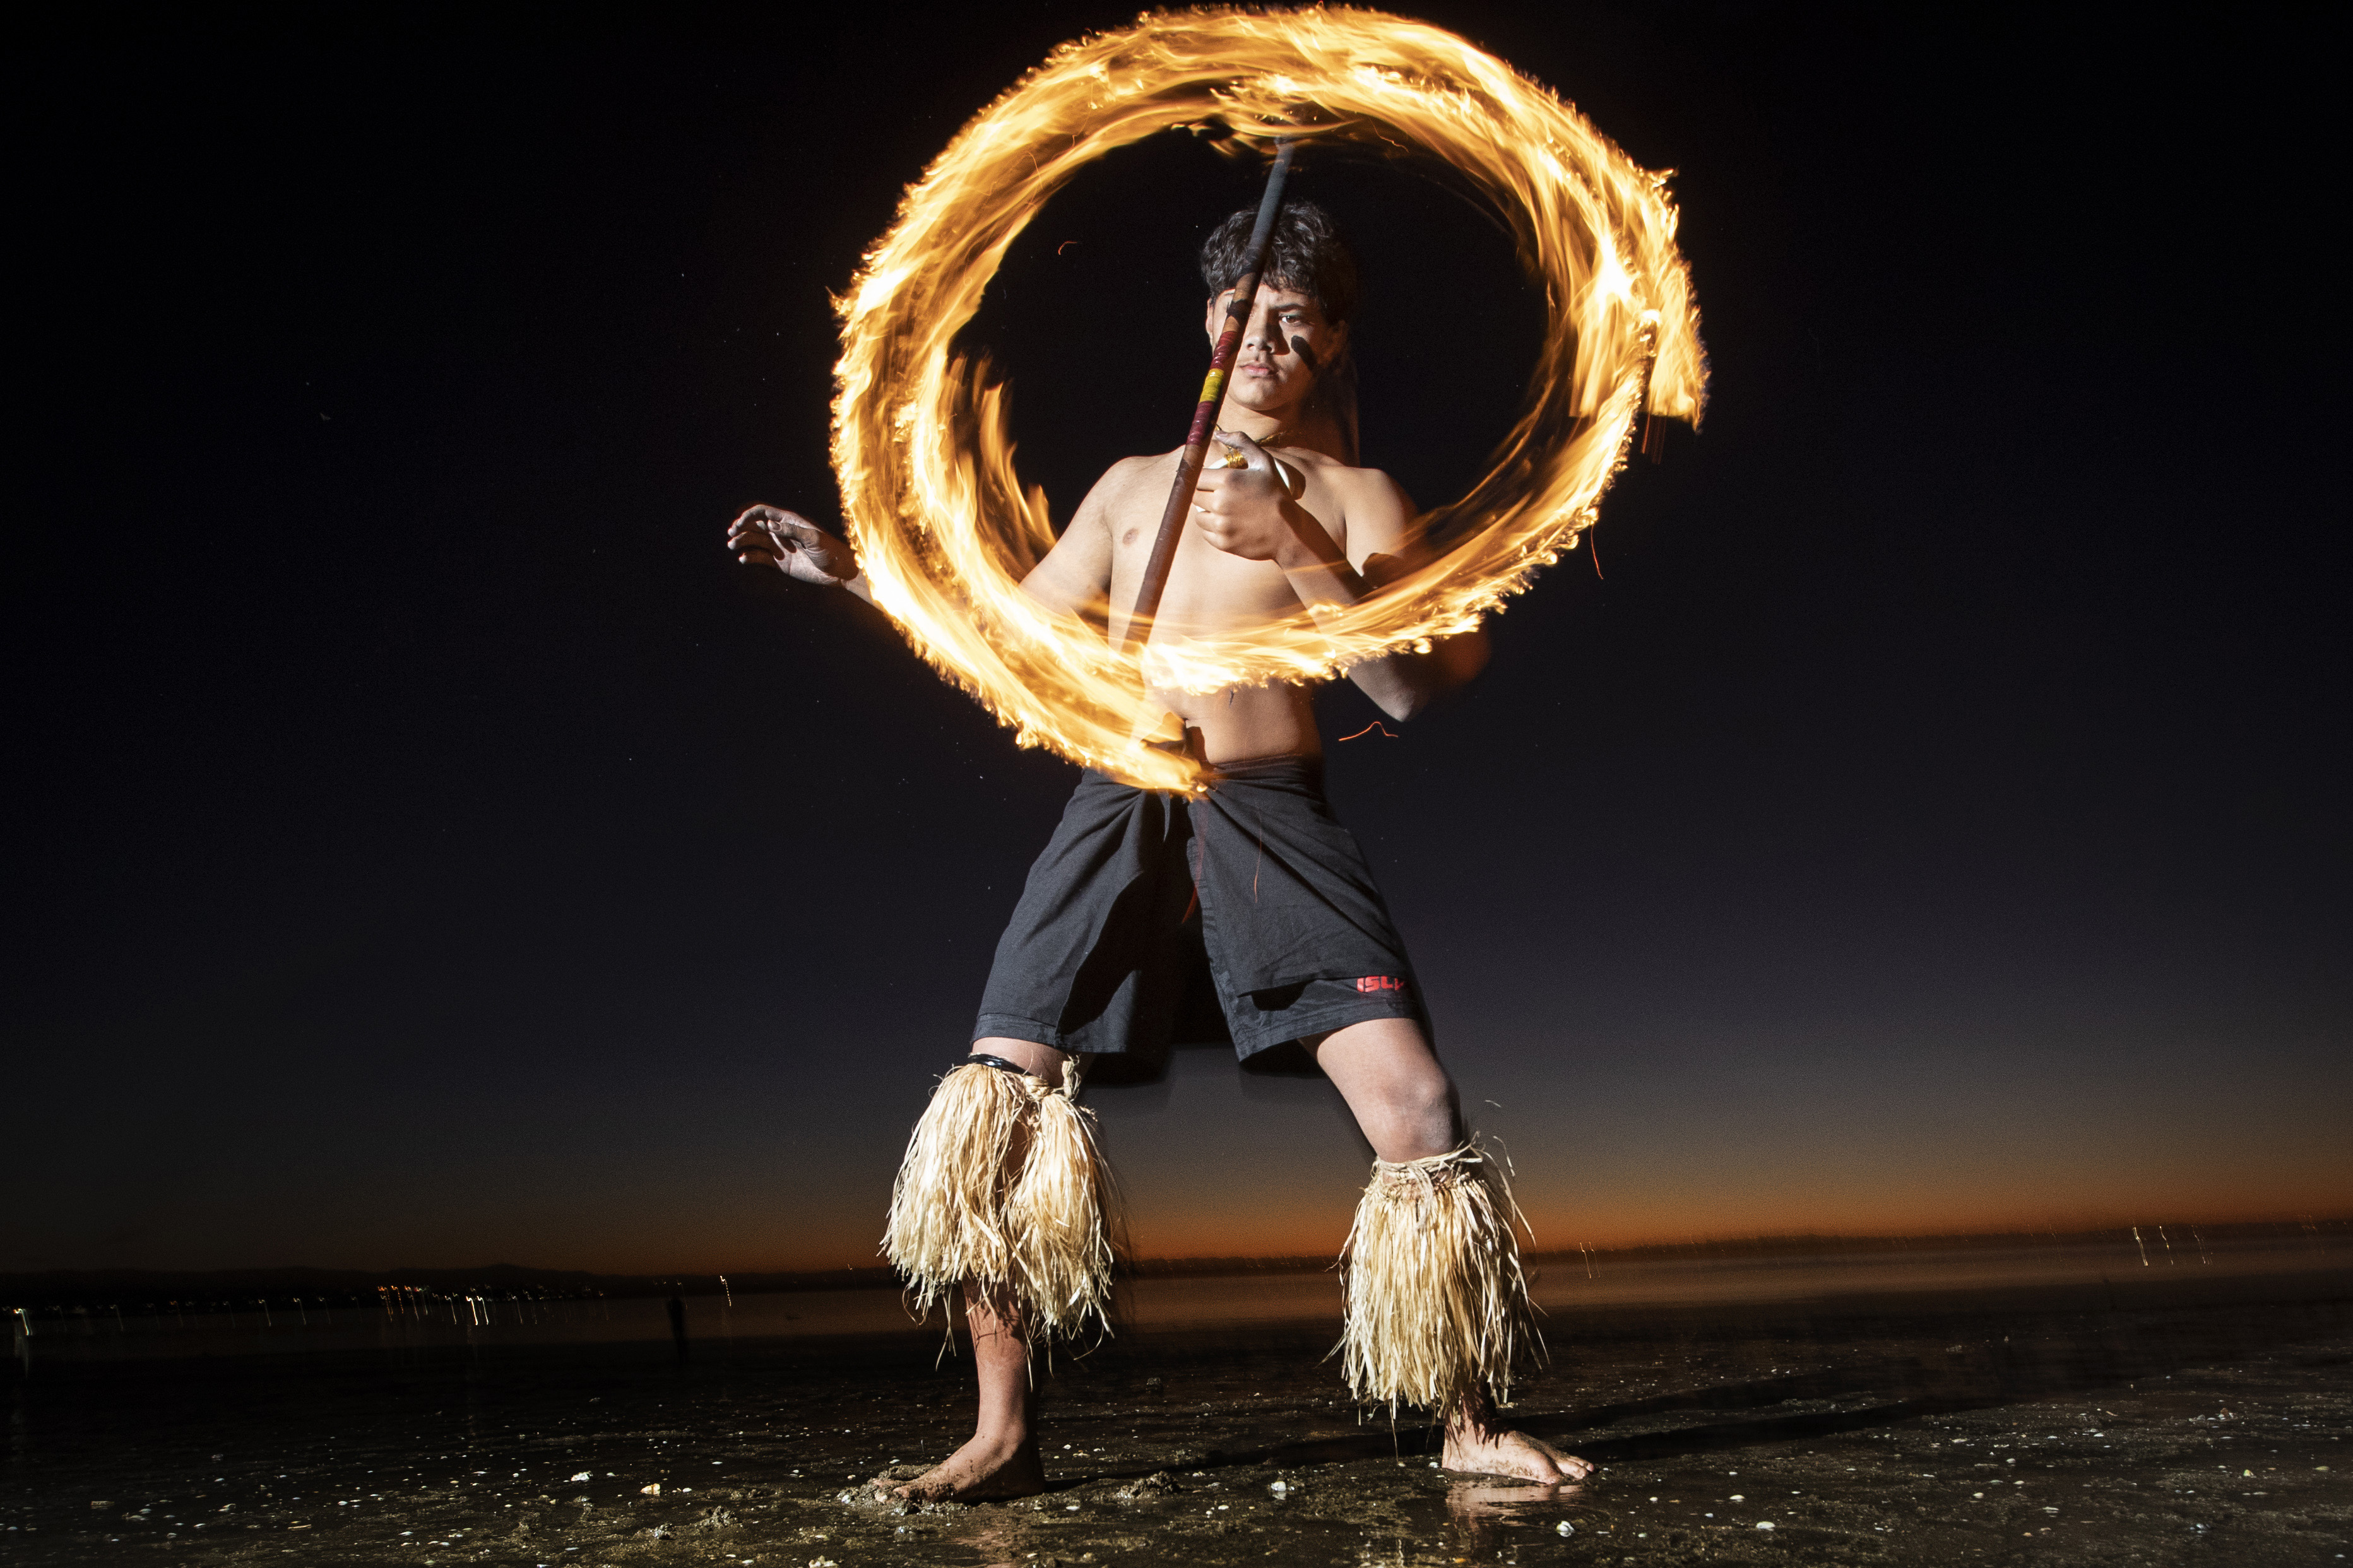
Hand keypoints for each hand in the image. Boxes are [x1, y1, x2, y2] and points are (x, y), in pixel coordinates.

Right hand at [728, 504, 859, 586]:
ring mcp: (780, 546)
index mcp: (790, 521)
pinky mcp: (779, 562)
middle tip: (731, 533)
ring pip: (755, 540)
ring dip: (742, 541)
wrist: (839, 572)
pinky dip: (749, 557)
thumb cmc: (831, 551)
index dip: (749, 513)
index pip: (764, 512)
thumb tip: (770, 524)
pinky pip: (760, 557)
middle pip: (756, 525)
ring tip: (731, 545)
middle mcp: (782, 532)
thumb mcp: (814, 538)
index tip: (738, 521)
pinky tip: (743, 559)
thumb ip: (792, 530)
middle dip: (741, 526)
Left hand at [1191, 430, 1305, 563]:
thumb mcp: (1263, 462)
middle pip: (1195, 497)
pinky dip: (1214, 529)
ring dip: (1208, 513)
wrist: (1288, 530)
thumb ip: (1241, 442)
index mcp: (1227, 481)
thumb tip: (1218, 433)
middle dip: (1205, 495)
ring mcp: (1221, 524)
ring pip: (1199, 516)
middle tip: (1222, 497)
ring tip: (1226, 512)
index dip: (1204, 479)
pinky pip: (1206, 533)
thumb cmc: (1276, 493)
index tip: (1214, 483)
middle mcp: (1220, 502)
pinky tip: (1230, 525)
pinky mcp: (1222, 542)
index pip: (1196, 478)